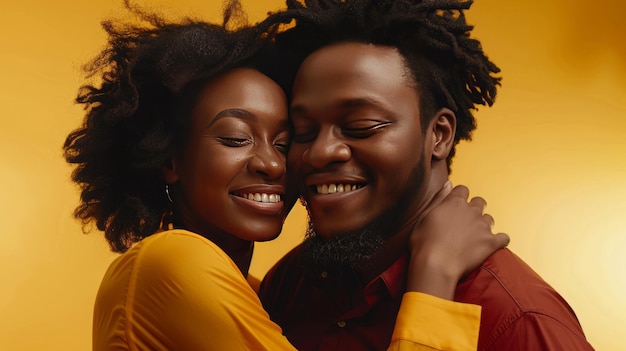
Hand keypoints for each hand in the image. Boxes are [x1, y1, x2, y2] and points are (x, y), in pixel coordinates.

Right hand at [406, 182, 509, 298]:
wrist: (436, 265)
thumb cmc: (424, 242)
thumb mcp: (424, 216)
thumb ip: (439, 198)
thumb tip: (449, 183)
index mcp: (454, 202)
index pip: (463, 190)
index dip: (459, 197)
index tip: (455, 206)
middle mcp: (471, 211)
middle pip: (479, 202)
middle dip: (474, 208)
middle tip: (465, 222)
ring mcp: (482, 226)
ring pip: (489, 219)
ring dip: (484, 224)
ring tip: (474, 236)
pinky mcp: (491, 242)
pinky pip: (504, 237)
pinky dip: (500, 240)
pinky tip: (492, 245)